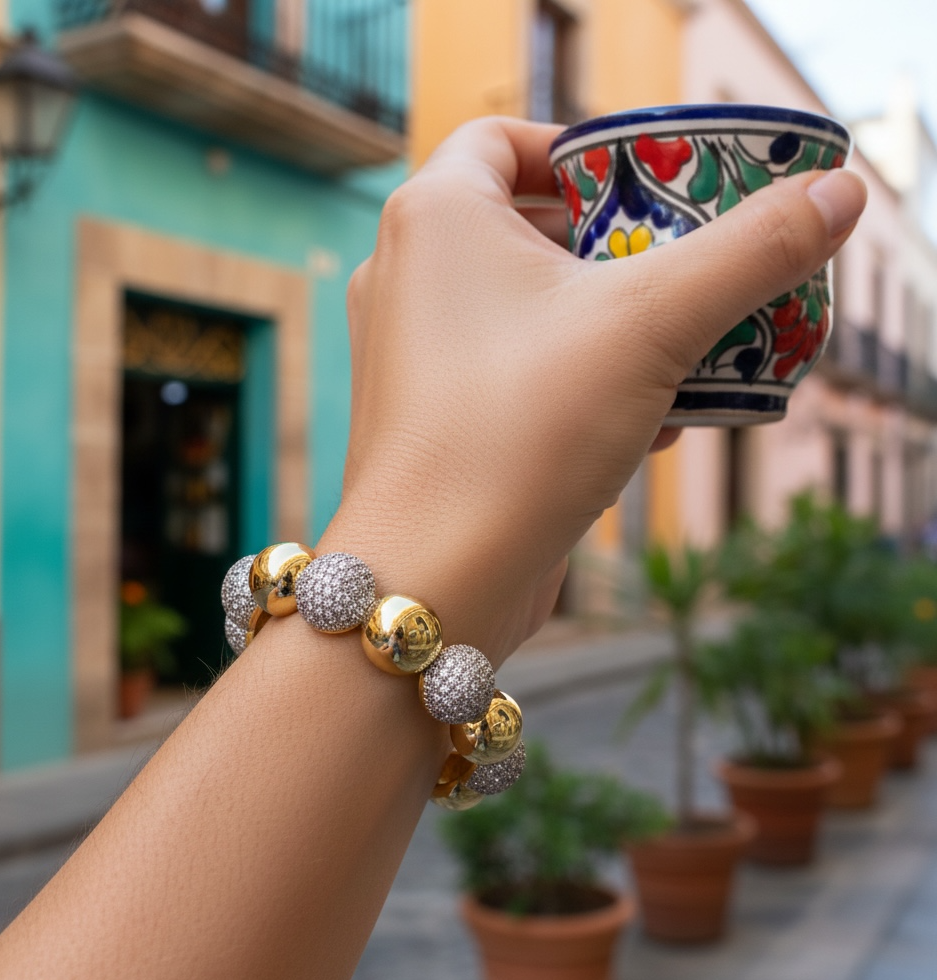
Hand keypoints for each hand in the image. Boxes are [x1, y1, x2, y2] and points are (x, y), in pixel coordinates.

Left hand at [323, 117, 865, 663]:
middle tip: (691, 268)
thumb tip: (834, 200)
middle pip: (531, 227)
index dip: (586, 150)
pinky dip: (582, 381)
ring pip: (532, 310)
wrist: (435, 577)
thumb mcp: (653, 325)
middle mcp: (409, 277)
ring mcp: (414, 352)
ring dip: (615, 326)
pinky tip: (654, 421)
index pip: (508, 139)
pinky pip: (519, 373)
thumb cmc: (517, 431)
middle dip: (623, 249)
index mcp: (436, 217)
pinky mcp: (436, 417)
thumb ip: (748, 251)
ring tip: (689, 352)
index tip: (655, 186)